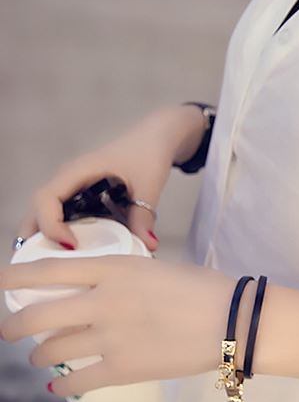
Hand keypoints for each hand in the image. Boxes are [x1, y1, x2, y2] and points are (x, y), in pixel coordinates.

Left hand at [0, 255, 236, 397]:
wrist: (231, 320)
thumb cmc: (204, 288)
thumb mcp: (158, 269)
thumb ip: (125, 278)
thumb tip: (104, 291)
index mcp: (114, 269)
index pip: (49, 270)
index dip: (14, 276)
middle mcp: (103, 301)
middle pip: (37, 315)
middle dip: (13, 327)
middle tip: (9, 331)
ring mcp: (110, 337)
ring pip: (52, 350)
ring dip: (40, 356)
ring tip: (41, 358)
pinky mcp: (122, 369)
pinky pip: (76, 380)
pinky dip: (62, 384)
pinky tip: (59, 385)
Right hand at [12, 104, 207, 254]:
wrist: (159, 136)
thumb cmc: (149, 152)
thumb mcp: (149, 183)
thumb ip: (144, 215)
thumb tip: (148, 245)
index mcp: (78, 171)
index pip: (46, 198)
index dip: (51, 225)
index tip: (71, 246)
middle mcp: (70, 179)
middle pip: (38, 208)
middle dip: (36, 236)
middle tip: (45, 265)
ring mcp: (76, 186)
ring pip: (50, 212)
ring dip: (48, 236)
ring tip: (57, 264)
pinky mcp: (86, 194)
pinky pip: (67, 214)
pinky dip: (66, 232)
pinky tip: (79, 252)